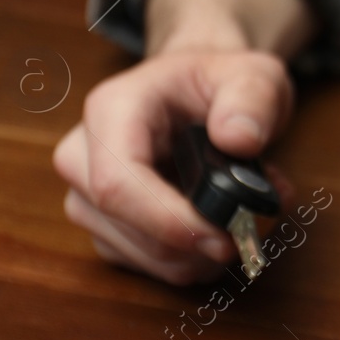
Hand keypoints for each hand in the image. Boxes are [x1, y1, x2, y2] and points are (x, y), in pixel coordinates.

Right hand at [54, 0, 316, 282]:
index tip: (222, 236)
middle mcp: (85, 156)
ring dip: (203, 252)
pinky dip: (196, 257)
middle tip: (255, 221)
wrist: (200, 92)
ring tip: (246, 212)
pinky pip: (151, 265)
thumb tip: (239, 140)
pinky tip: (223, 225)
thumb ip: (253, 98)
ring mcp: (89, 197)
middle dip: (196, 240)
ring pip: (142, 255)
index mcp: (111, 110)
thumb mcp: (253, 73)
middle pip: (125, 227)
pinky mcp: (107, 228)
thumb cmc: (220, 82)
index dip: (166, 220)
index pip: (117, 182)